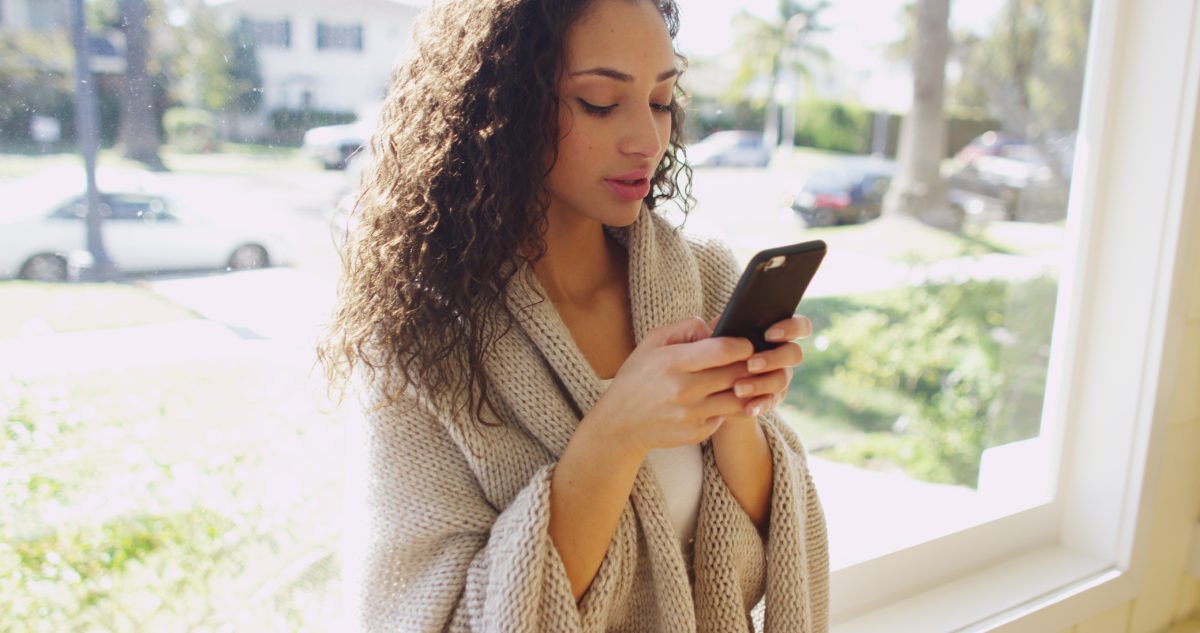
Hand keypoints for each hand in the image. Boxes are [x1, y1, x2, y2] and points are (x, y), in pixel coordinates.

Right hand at [586, 317, 755, 453]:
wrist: (619, 424)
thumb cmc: (638, 377)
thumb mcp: (653, 343)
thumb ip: (688, 327)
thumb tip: (720, 325)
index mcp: (671, 362)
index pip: (723, 350)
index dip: (742, 345)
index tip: (745, 344)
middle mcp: (682, 389)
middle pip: (736, 373)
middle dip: (748, 365)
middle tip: (750, 361)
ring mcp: (690, 414)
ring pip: (738, 398)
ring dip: (744, 388)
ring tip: (740, 379)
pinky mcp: (696, 433)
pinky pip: (726, 416)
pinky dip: (727, 407)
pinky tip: (720, 399)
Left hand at [715, 315, 812, 417]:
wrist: (712, 381)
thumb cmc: (717, 349)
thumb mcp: (718, 336)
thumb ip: (722, 328)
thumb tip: (715, 326)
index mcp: (776, 331)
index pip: (799, 326)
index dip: (791, 328)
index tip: (769, 335)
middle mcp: (783, 353)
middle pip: (794, 353)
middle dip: (774, 359)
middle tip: (751, 364)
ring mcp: (780, 376)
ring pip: (782, 379)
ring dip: (761, 383)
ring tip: (739, 389)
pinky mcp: (773, 397)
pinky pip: (771, 401)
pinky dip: (759, 404)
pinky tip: (748, 407)